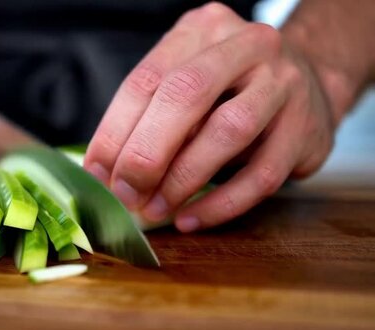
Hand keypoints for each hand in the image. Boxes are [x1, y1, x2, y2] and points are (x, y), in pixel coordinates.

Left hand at [84, 2, 334, 231]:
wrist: (312, 80)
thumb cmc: (231, 87)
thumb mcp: (190, 82)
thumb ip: (152, 115)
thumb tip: (107, 172)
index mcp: (202, 30)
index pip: (146, 80)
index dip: (114, 131)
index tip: (97, 173)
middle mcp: (247, 45)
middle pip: (186, 95)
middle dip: (146, 152)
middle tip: (125, 193)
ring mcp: (284, 83)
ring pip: (228, 131)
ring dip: (182, 179)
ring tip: (155, 209)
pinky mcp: (307, 127)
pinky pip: (262, 174)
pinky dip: (221, 204)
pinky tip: (191, 219)